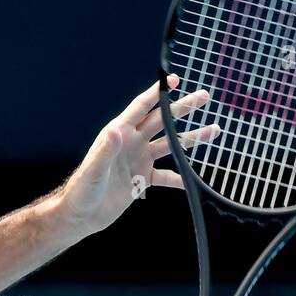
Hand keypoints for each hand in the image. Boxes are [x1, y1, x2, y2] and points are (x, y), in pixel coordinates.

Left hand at [57, 74, 221, 236]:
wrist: (81, 215)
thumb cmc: (82, 190)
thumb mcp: (94, 170)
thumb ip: (105, 151)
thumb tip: (116, 131)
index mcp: (119, 134)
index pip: (141, 107)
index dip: (158, 93)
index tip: (174, 79)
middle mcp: (131, 143)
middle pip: (162, 121)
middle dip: (183, 109)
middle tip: (204, 97)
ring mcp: (138, 160)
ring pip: (170, 146)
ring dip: (191, 139)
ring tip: (214, 130)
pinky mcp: (142, 179)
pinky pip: (166, 176)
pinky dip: (181, 178)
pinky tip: (194, 181)